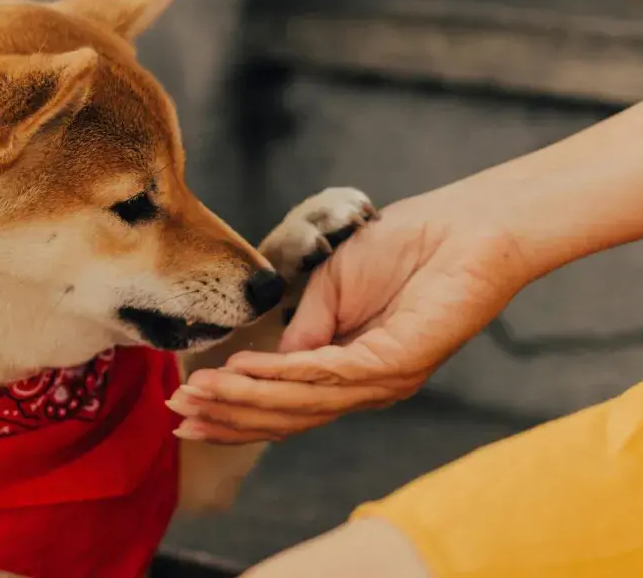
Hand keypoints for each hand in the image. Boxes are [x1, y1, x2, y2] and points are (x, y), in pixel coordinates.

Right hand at [171, 184, 532, 442]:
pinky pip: (324, 375)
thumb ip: (303, 330)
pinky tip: (239, 371)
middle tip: (178, 414)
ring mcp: (383, 381)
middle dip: (229, 417)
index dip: (235, 410)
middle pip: (287, 417)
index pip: (286, 406)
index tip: (185, 407)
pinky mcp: (396, 364)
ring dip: (242, 401)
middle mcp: (366, 387)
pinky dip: (277, 375)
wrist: (464, 224)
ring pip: (300, 404)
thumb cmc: (406, 248)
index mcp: (352, 372)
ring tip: (196, 395)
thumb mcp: (332, 288)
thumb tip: (266, 364)